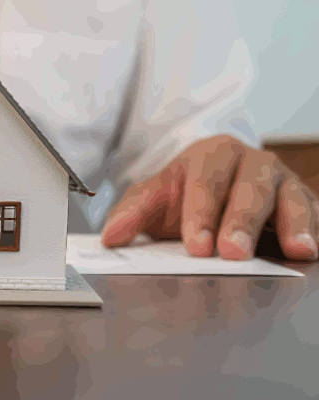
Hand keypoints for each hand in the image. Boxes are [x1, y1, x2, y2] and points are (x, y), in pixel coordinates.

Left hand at [102, 135, 318, 260]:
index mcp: (213, 154)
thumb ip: (132, 212)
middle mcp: (253, 163)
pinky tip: (310, 250)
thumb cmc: (186, 194)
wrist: (214, 189)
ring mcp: (283, 182)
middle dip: (242, 221)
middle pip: (251, 188)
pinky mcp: (304, 204)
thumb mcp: (154, 197)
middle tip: (233, 252)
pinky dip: (313, 231)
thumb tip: (111, 236)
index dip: (201, 214)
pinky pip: (313, 215)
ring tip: (294, 250)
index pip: (206, 182)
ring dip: (291, 224)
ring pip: (290, 198)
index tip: (196, 246)